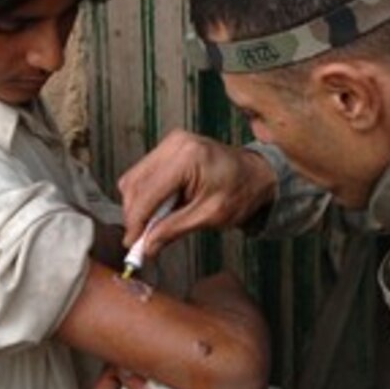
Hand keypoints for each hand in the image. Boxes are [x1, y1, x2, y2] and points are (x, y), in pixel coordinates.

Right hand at [117, 129, 277, 253]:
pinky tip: (161, 210)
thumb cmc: (242, 192)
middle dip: (135, 215)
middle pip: (134, 184)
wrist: (257, 175)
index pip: (147, 192)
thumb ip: (173, 229)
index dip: (136, 222)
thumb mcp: (209, 216)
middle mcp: (175, 144)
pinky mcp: (170, 147)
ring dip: (139, 205)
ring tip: (155, 226)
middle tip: (142, 241)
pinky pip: (145, 173)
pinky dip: (147, 194)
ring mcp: (171, 142)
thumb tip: (146, 246)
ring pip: (135, 178)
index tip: (132, 245)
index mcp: (188, 158)